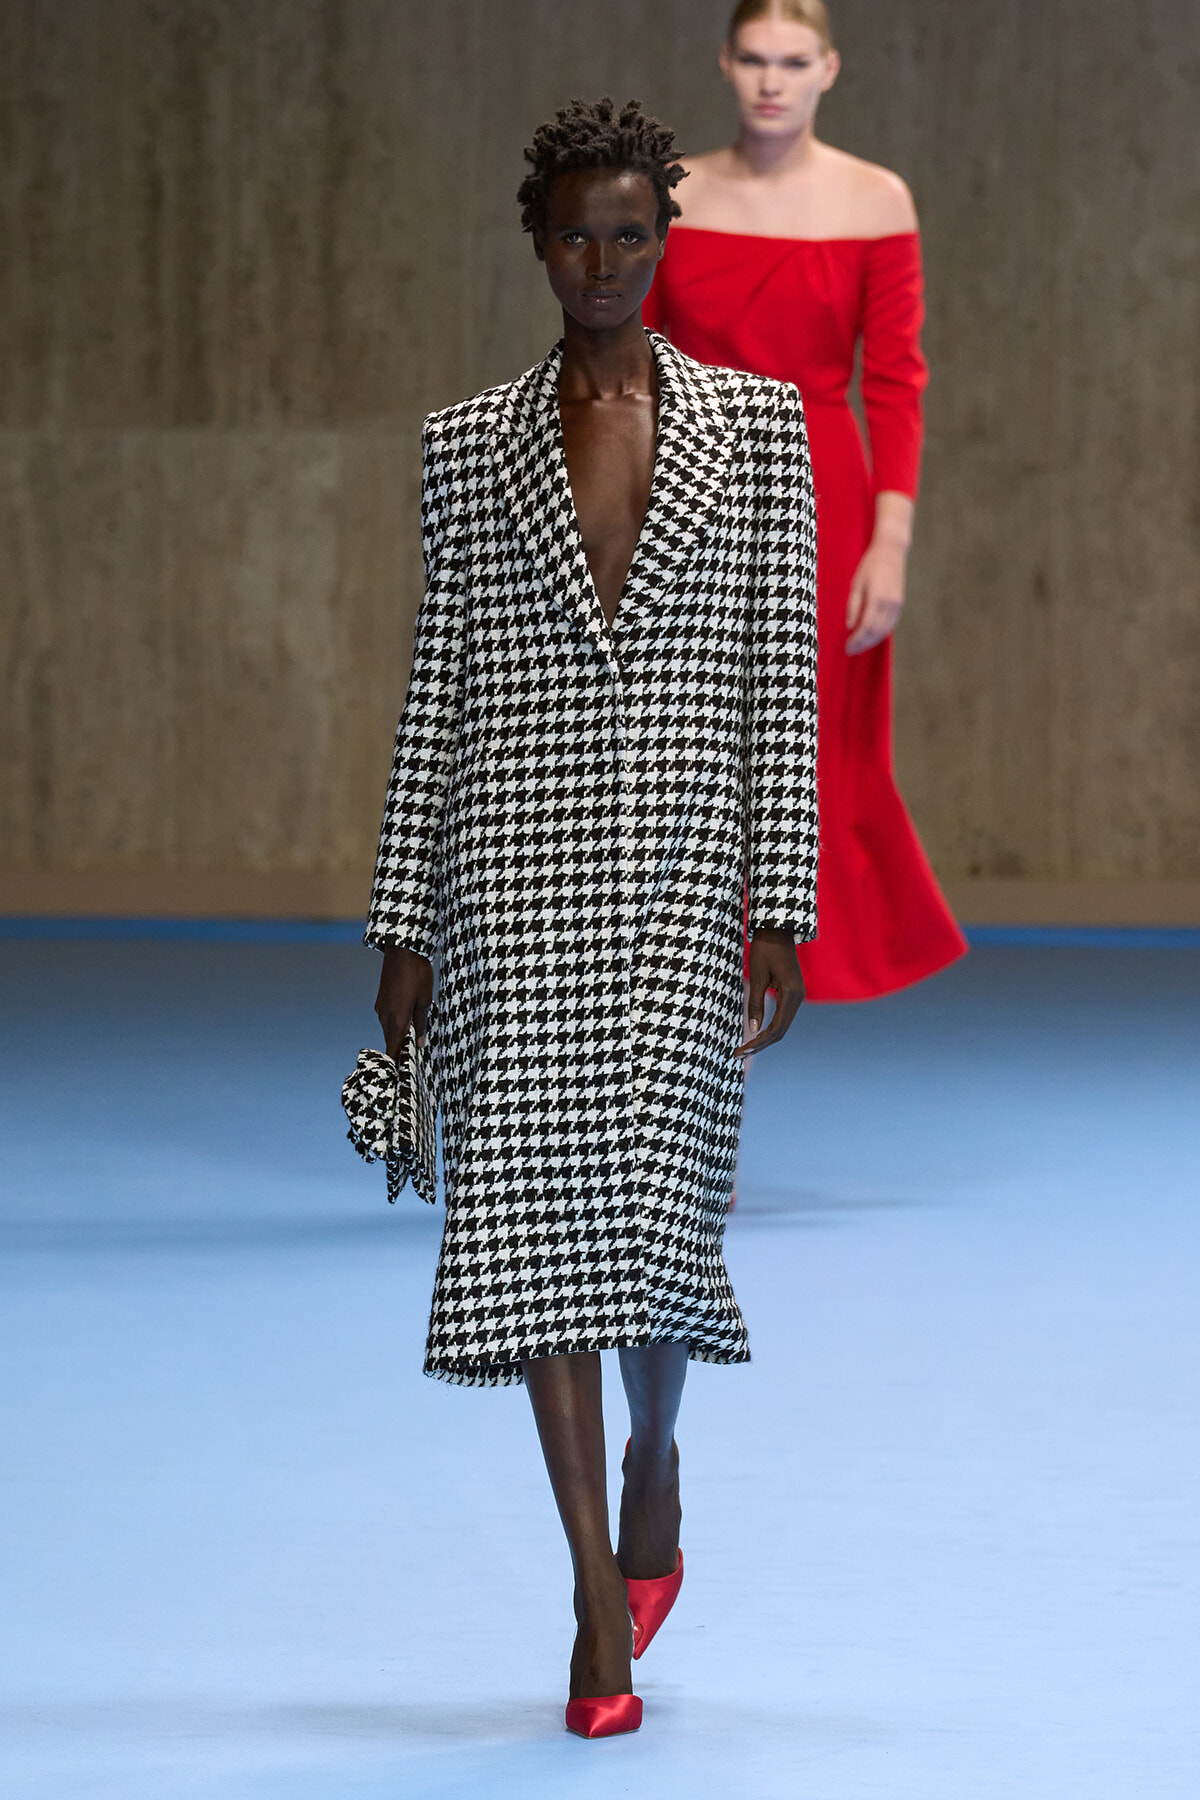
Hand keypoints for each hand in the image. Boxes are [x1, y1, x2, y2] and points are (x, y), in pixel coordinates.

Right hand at [374, 946, 433, 1061]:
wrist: (402, 951)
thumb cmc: (417, 974)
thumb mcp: (425, 1001)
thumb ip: (422, 1024)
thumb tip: (420, 1043)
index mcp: (397, 1021)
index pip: (393, 1051)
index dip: (397, 1063)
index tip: (403, 1073)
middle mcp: (385, 1017)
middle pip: (391, 1042)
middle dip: (400, 1050)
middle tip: (412, 1058)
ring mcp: (381, 1008)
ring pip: (389, 1030)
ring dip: (399, 1035)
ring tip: (413, 1038)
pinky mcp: (380, 1000)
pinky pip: (387, 1018)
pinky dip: (395, 1023)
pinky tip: (407, 1019)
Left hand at [736, 928, 804, 1055]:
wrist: (777, 929)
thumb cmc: (765, 949)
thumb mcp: (757, 976)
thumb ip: (755, 1003)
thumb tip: (753, 1029)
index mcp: (791, 994)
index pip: (776, 1028)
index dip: (758, 1042)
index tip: (741, 1050)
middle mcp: (798, 997)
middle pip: (780, 1031)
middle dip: (760, 1044)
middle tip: (739, 1054)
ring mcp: (796, 996)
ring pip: (782, 1025)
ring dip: (765, 1038)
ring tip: (745, 1049)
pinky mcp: (792, 993)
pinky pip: (782, 1016)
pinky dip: (770, 1027)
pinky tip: (756, 1034)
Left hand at [845, 535, 905, 654]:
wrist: (891, 552)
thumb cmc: (870, 565)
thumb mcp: (856, 583)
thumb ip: (853, 606)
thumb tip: (850, 626)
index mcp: (877, 598)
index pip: (866, 627)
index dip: (856, 640)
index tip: (847, 647)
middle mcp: (890, 604)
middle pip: (876, 632)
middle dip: (862, 644)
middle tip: (850, 651)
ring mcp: (897, 605)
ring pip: (885, 631)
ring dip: (871, 641)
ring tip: (858, 646)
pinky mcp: (900, 604)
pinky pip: (890, 625)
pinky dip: (880, 633)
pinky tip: (871, 636)